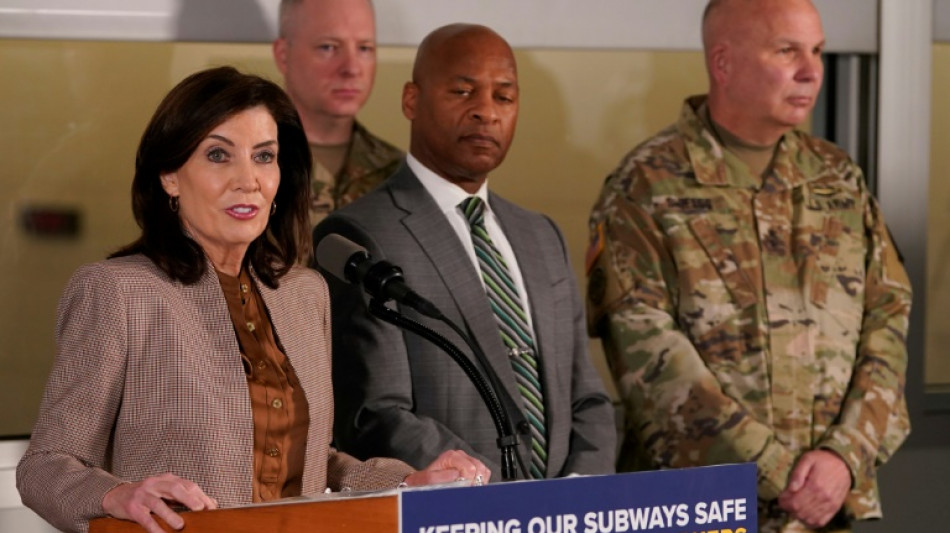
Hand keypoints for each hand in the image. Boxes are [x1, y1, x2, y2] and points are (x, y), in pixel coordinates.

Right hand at [101, 473, 217, 532]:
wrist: (116, 495)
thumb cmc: (148, 495)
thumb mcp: (167, 491)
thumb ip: (186, 496)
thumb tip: (212, 503)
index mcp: (167, 479)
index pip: (187, 485)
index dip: (201, 495)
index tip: (212, 507)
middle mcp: (155, 484)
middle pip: (174, 488)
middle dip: (189, 498)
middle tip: (200, 509)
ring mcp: (142, 495)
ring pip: (158, 503)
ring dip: (170, 515)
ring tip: (181, 525)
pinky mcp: (132, 508)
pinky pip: (145, 519)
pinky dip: (154, 528)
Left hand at [403, 450, 490, 486]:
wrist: (422, 480)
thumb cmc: (425, 480)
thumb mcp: (428, 479)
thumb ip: (441, 477)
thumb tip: (457, 474)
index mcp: (451, 456)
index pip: (470, 468)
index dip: (469, 481)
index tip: (465, 489)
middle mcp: (460, 455)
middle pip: (479, 468)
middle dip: (475, 482)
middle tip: (468, 491)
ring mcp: (466, 459)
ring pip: (483, 470)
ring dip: (479, 481)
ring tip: (470, 489)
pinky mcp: (471, 465)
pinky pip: (484, 472)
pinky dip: (481, 481)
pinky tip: (473, 487)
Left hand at [778, 450, 851, 527]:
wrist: (843, 464)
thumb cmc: (823, 460)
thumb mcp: (807, 459)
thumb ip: (798, 473)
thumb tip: (791, 489)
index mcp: (815, 485)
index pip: (795, 502)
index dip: (784, 502)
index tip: (781, 497)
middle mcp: (824, 498)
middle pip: (800, 512)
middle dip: (789, 508)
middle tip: (786, 501)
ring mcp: (830, 505)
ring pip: (809, 519)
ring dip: (798, 515)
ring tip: (795, 506)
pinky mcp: (835, 509)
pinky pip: (820, 522)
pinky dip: (810, 521)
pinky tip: (805, 514)